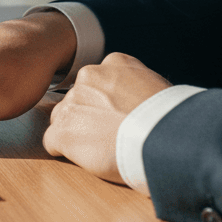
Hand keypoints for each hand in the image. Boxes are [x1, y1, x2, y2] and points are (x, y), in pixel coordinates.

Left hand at [42, 52, 170, 183]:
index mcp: (114, 63)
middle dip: (87, 117)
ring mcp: (73, 104)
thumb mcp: (157, 86)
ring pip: (62, 119)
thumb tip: (131, 100)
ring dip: (75, 134)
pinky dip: (64, 152)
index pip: (97, 81)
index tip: (117, 116)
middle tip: (108, 135)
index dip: (105, 103)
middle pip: (77, 99)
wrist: (164, 137)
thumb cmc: (169, 118)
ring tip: (101, 149)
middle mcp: (89, 77)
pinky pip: (52, 142)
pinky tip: (87, 158)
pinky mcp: (63, 131)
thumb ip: (135, 86)